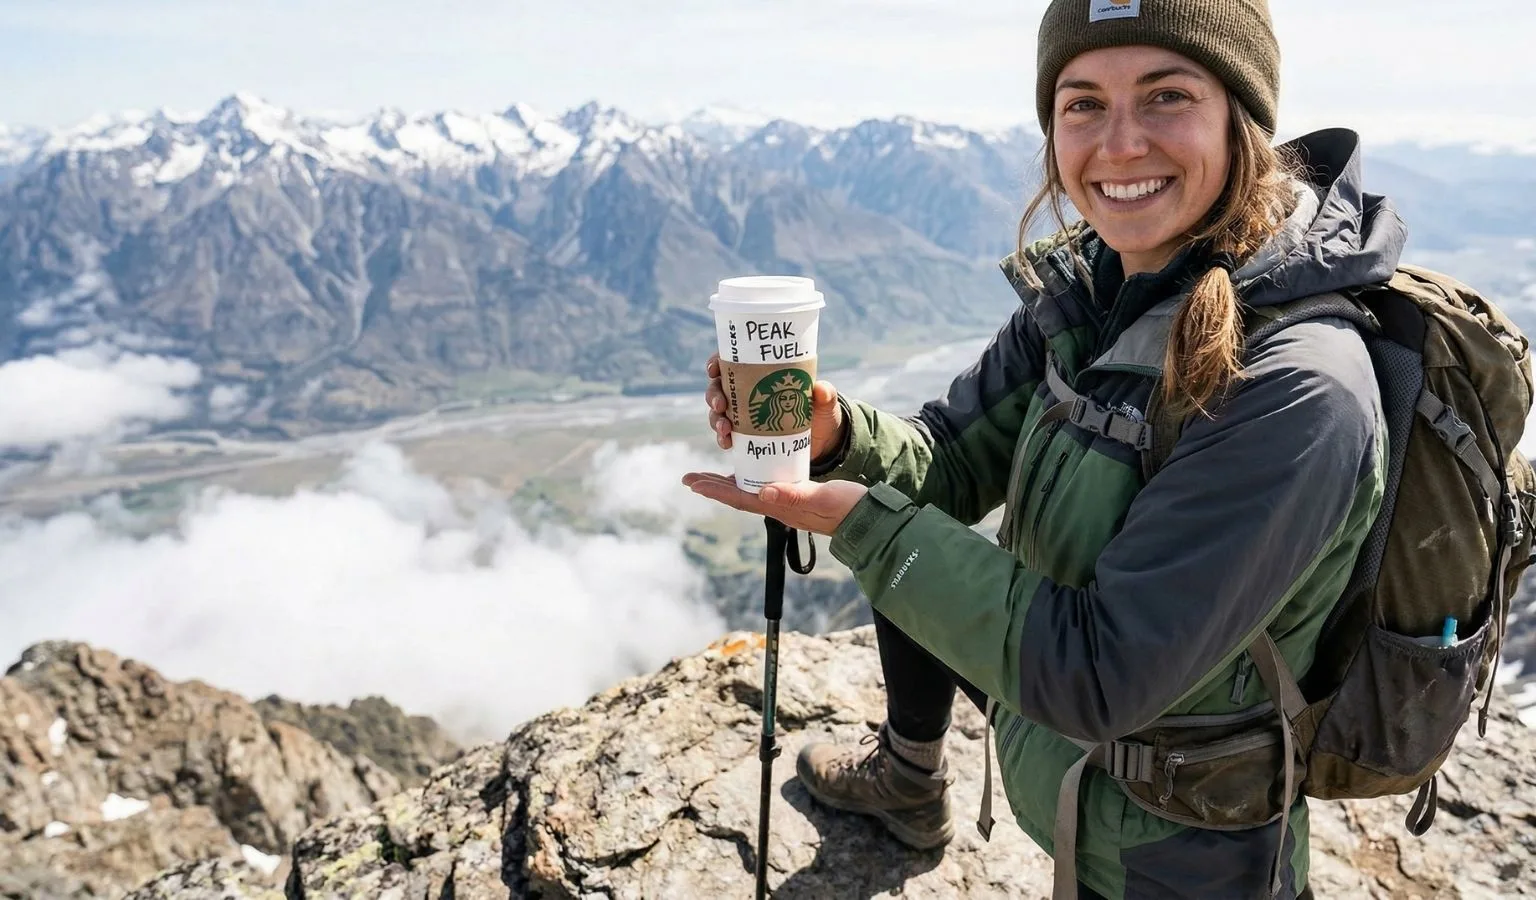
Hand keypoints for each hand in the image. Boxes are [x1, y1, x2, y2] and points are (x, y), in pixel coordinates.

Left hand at [680, 473, 868, 536]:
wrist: (868, 518)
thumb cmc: (847, 508)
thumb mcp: (822, 498)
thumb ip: (795, 496)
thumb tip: (763, 493)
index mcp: (780, 506)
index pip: (739, 498)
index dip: (714, 490)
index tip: (692, 482)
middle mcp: (779, 505)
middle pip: (738, 495)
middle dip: (713, 486)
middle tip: (689, 477)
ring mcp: (787, 501)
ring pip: (749, 491)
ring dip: (727, 483)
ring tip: (708, 476)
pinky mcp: (798, 493)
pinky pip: (766, 484)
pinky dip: (751, 477)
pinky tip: (748, 470)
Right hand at [705, 353, 845, 460]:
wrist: (822, 443)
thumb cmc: (821, 414)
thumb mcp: (825, 404)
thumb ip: (825, 396)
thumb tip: (821, 389)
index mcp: (762, 375)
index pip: (733, 363)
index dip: (716, 362)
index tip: (713, 368)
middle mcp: (748, 393)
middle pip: (719, 388)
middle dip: (714, 395)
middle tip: (721, 405)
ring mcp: (745, 415)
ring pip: (718, 412)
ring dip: (715, 419)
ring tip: (725, 429)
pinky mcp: (746, 436)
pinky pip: (726, 435)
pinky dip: (722, 438)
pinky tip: (726, 443)